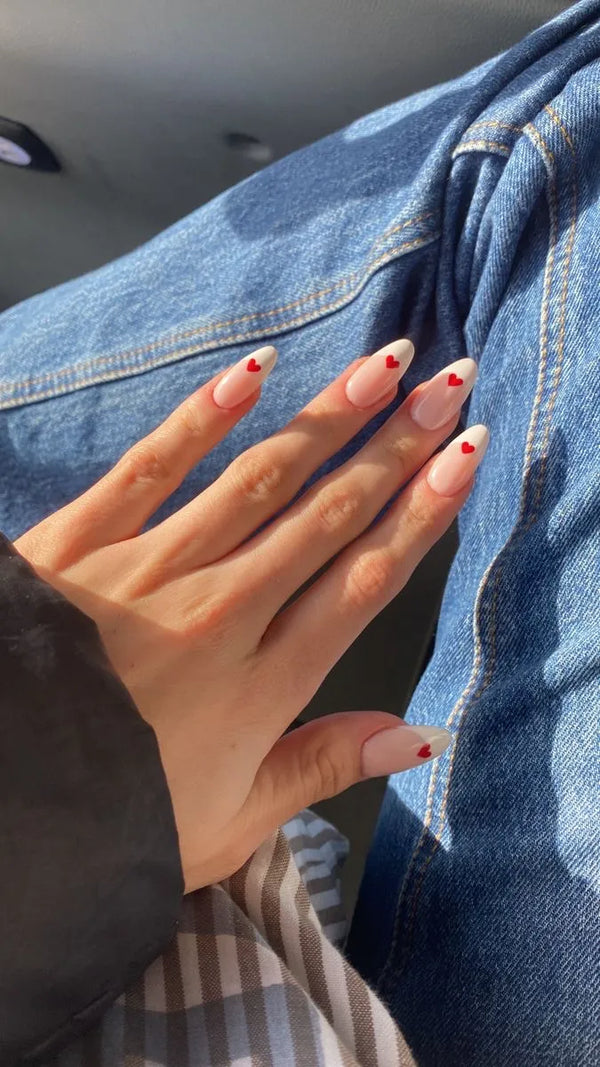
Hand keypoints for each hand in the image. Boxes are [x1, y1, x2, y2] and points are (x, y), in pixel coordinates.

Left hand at [16, 339, 485, 891]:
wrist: (0, 802)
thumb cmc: (114, 817)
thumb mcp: (230, 822)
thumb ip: (322, 768)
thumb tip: (416, 737)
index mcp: (264, 683)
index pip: (365, 580)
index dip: (422, 513)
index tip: (465, 456)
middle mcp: (222, 613)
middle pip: (329, 515)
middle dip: (397, 447)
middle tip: (449, 386)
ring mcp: (152, 570)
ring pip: (260, 480)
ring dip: (327, 419)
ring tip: (381, 368)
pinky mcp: (81, 543)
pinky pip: (152, 467)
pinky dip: (203, 417)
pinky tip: (252, 371)